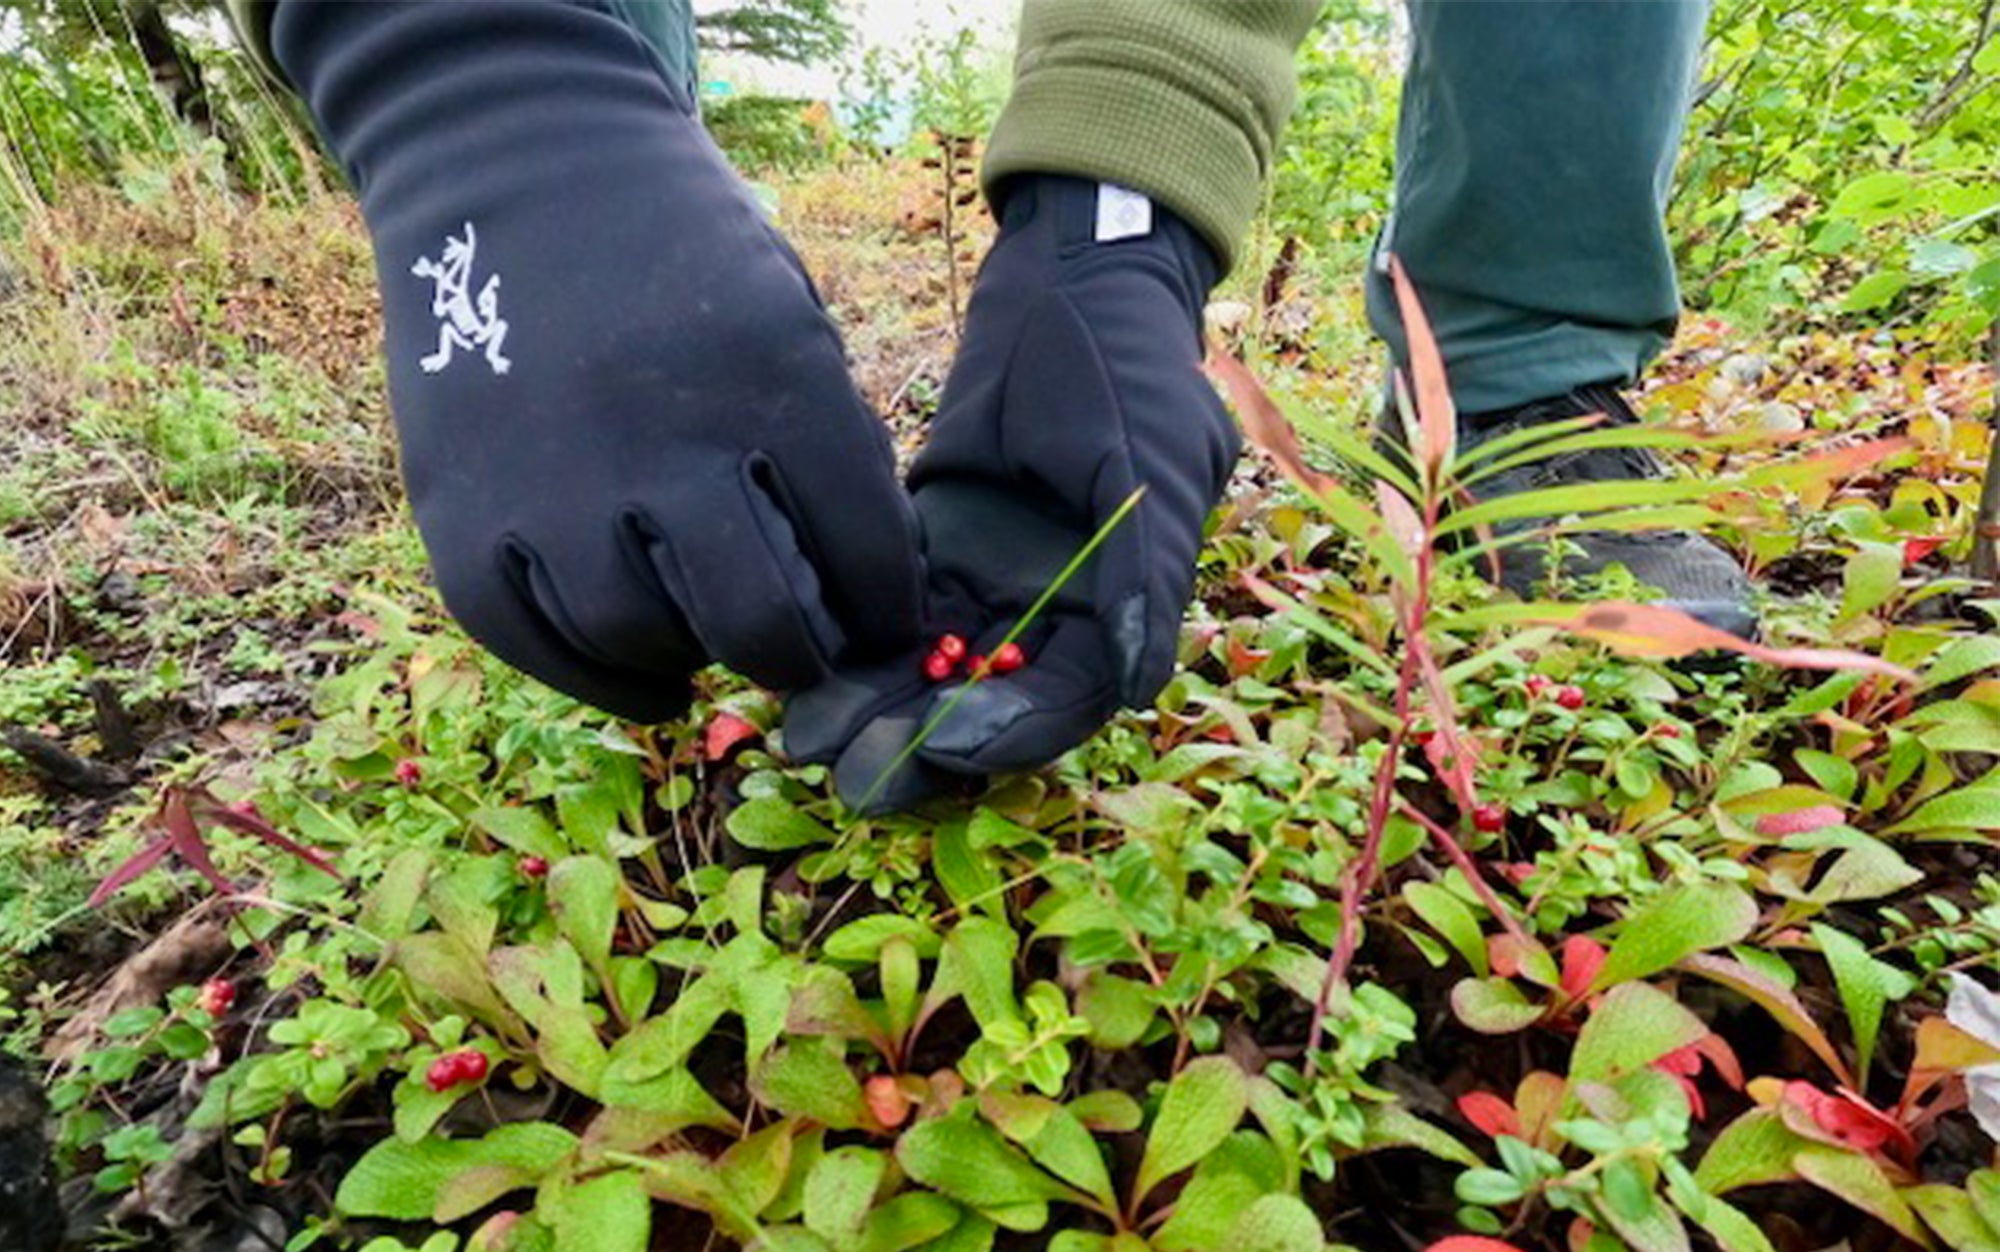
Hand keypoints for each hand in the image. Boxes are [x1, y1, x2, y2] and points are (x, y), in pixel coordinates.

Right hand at [272, 0, 919, 720]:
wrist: (514, 158)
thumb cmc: (681, 252)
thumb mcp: (789, 312)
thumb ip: (826, 442)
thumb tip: (863, 587)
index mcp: (773, 380)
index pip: (867, 550)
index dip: (891, 612)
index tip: (889, 627)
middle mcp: (661, 441)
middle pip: (760, 623)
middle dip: (805, 661)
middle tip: (811, 659)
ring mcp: (550, 483)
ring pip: (645, 641)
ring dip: (698, 659)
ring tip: (719, 643)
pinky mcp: (460, 511)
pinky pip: (537, 644)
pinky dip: (604, 680)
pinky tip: (650, 678)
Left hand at [785, 176, 1237, 809]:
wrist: (1072, 284)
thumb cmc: (1126, 371)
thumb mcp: (1146, 467)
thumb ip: (1139, 579)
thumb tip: (1133, 689)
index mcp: (1118, 609)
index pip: (1062, 700)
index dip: (1006, 733)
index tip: (943, 745)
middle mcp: (1053, 613)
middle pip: (984, 705)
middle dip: (918, 743)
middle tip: (851, 780)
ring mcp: (991, 582)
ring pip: (928, 669)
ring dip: (873, 708)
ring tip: (805, 742)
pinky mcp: (937, 546)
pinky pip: (890, 613)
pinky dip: (849, 646)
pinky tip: (799, 673)